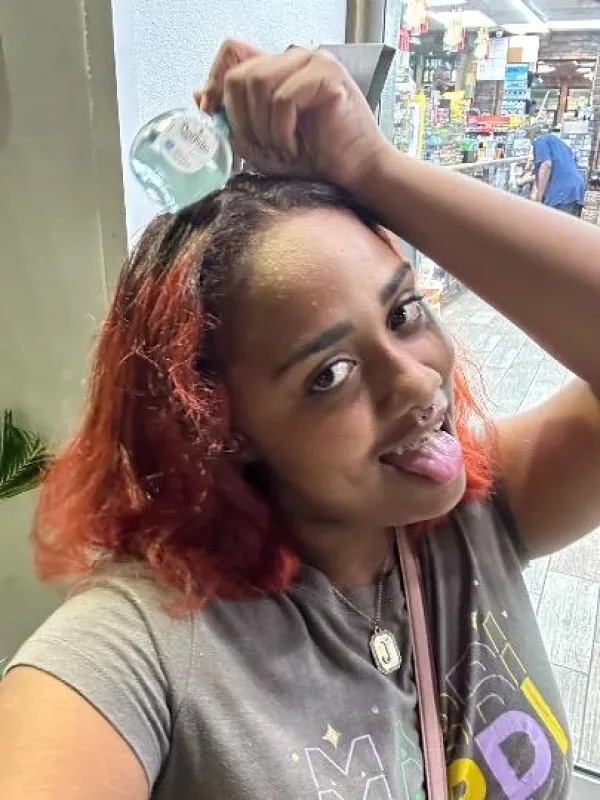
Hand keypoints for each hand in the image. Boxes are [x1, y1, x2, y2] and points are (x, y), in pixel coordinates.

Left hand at [194, 39, 389, 190]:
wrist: (355, 175)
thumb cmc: (314, 160)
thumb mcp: (262, 143)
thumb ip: (234, 120)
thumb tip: (200, 97)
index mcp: (279, 68)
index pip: (233, 53)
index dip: (215, 83)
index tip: (211, 114)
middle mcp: (295, 58)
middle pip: (240, 74)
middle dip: (241, 119)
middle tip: (261, 147)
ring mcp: (313, 62)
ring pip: (259, 84)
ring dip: (263, 128)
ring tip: (282, 149)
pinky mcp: (328, 76)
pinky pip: (283, 99)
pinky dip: (282, 131)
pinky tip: (296, 146)